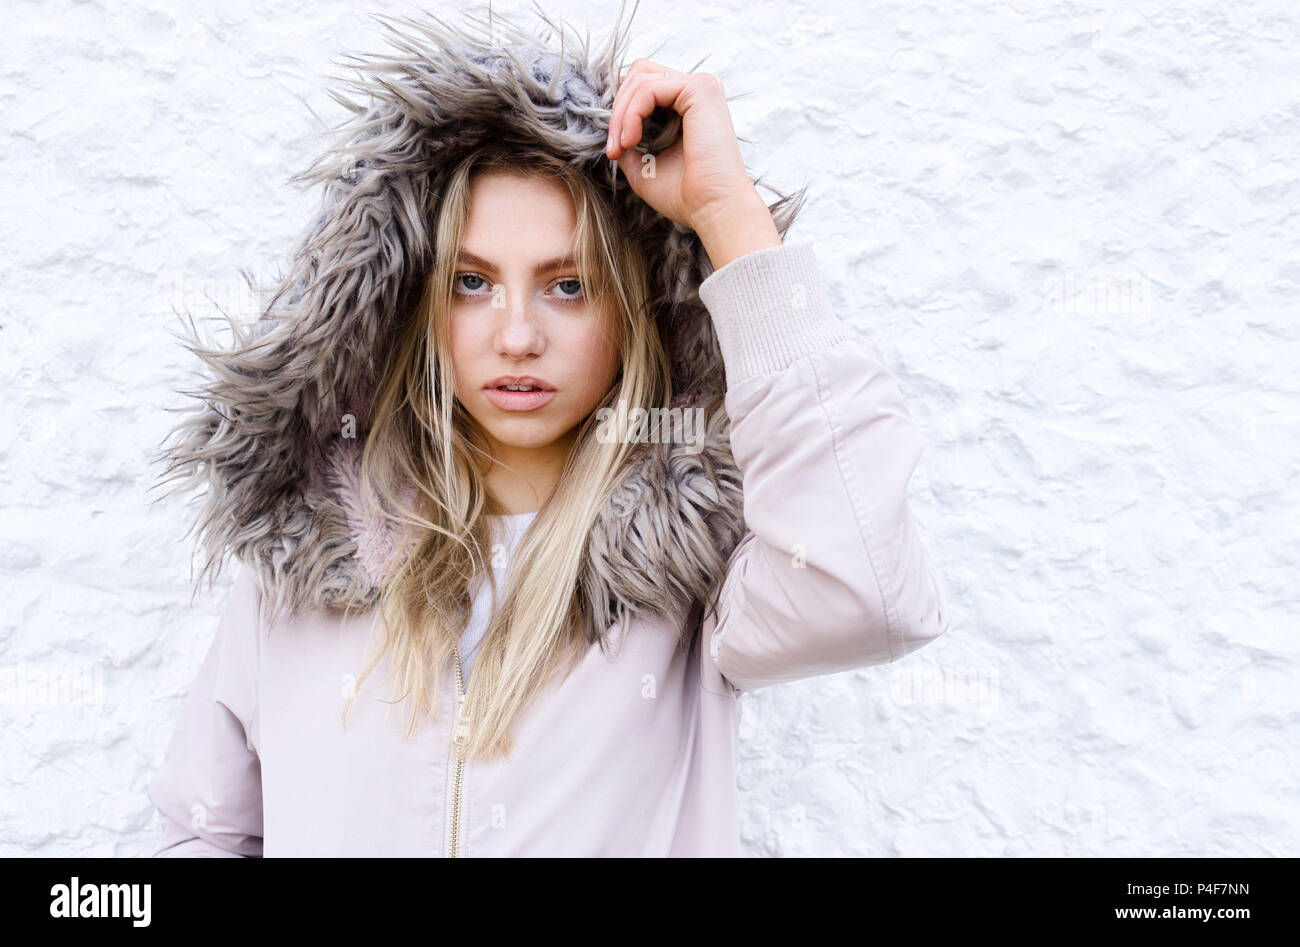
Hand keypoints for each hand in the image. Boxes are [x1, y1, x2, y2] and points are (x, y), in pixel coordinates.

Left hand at [605, 59, 780, 267]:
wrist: (714, 210)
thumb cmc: (686, 196)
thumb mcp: (644, 166)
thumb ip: (626, 141)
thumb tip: (607, 127)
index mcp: (689, 105)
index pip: (644, 84)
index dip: (620, 107)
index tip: (613, 145)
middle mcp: (697, 90)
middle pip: (639, 73)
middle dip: (617, 108)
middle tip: (614, 148)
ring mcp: (701, 86)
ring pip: (640, 79)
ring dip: (620, 116)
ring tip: (621, 148)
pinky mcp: (699, 89)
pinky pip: (648, 89)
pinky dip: (630, 115)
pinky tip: (630, 142)